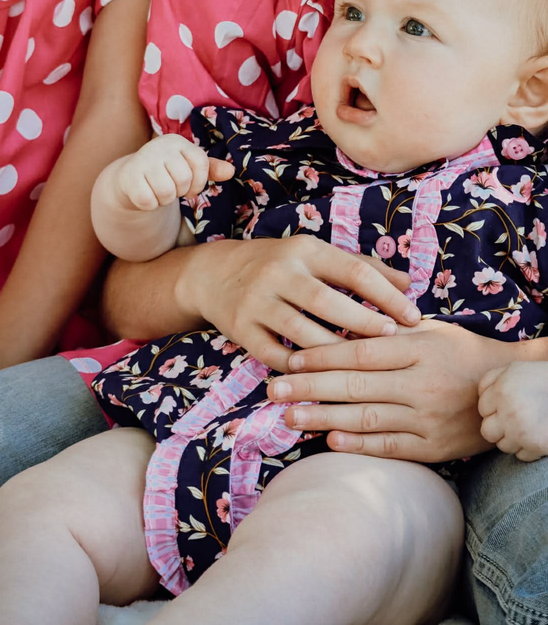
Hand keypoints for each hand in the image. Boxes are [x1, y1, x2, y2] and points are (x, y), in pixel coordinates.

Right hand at [116, 135, 233, 210]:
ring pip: (167, 192)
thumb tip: (231, 171)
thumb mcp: (189, 167)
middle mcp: (159, 146)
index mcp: (177, 141)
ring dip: (165, 200)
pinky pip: (148, 201)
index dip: (199, 182)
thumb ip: (211, 168)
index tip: (190, 187)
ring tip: (158, 191)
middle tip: (170, 187)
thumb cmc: (166, 171)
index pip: (201, 163)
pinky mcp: (129, 176)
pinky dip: (150, 205)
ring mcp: (142, 160)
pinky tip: (146, 195)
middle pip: (184, 179)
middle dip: (179, 191)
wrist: (131, 177)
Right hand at [179, 234, 417, 372]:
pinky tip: (324, 377)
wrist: (214, 273)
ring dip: (336, 353)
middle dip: (363, 323)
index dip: (386, 295)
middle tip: (391, 340)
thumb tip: (408, 284)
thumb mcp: (316, 255)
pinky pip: (275, 356)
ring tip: (363, 366)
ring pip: (302, 334)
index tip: (413, 316)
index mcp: (304, 250)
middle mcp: (279, 273)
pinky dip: (301, 369)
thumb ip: (362, 268)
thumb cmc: (280, 265)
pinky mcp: (241, 329)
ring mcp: (257, 302)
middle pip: (328, 302)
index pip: (353, 271)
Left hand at [266, 321, 520, 460]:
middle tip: (272, 390)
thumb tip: (339, 323)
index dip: (323, 356)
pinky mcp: (435, 449)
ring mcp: (429, 419)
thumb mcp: (429, 330)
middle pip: (357, 385)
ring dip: (324, 418)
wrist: (507, 390)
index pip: (361, 352)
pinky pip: (391, 447)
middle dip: (310, 388)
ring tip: (289, 417)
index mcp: (419, 348)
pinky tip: (330, 442)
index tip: (291, 360)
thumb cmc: (459, 352)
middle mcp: (423, 384)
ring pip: (368, 418)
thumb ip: (388, 329)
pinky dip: (359, 445)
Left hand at [478, 361, 547, 460]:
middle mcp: (508, 412)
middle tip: (511, 421)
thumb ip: (493, 379)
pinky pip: (520, 456)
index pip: (482, 408)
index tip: (505, 406)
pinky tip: (536, 436)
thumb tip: (479, 394)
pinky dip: (527, 449)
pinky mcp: (536, 446)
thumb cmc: (543, 378)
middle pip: (487, 432)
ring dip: (512, 439)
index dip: (493, 408)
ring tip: (526, 427)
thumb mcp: (516, 369)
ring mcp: (521, 431)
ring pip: (503, 446)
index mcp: (502, 390)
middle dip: (497, 428)